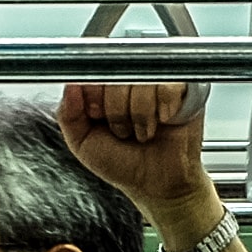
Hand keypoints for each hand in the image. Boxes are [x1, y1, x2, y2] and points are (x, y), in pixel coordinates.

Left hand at [55, 77, 217, 219]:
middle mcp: (129, 78)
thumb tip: (70, 86)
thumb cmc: (122, 163)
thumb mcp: (82, 143)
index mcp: (103, 86)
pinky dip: (163, 110)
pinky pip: (168, 86)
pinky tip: (163, 122)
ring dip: (141, 115)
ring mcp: (156, 79)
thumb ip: (68, 114)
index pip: (94, 68)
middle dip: (116, 111)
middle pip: (118, 73)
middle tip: (123, 130)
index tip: (97, 114)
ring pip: (143, 80)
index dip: (94, 93)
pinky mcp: (183, 86)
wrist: (157, 183)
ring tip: (143, 131)